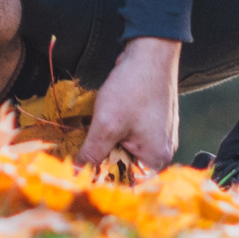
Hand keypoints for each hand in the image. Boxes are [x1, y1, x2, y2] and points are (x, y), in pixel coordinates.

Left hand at [79, 35, 180, 170]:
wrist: (150, 52)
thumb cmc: (134, 87)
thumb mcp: (107, 124)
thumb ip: (91, 153)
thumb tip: (77, 175)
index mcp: (156, 159)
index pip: (128, 185)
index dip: (104, 183)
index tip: (82, 179)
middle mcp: (161, 151)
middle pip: (125, 168)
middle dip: (102, 160)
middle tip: (80, 154)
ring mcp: (157, 135)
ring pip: (124, 150)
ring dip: (106, 144)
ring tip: (91, 133)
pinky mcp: (151, 121)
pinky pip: (128, 135)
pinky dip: (113, 131)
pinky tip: (103, 120)